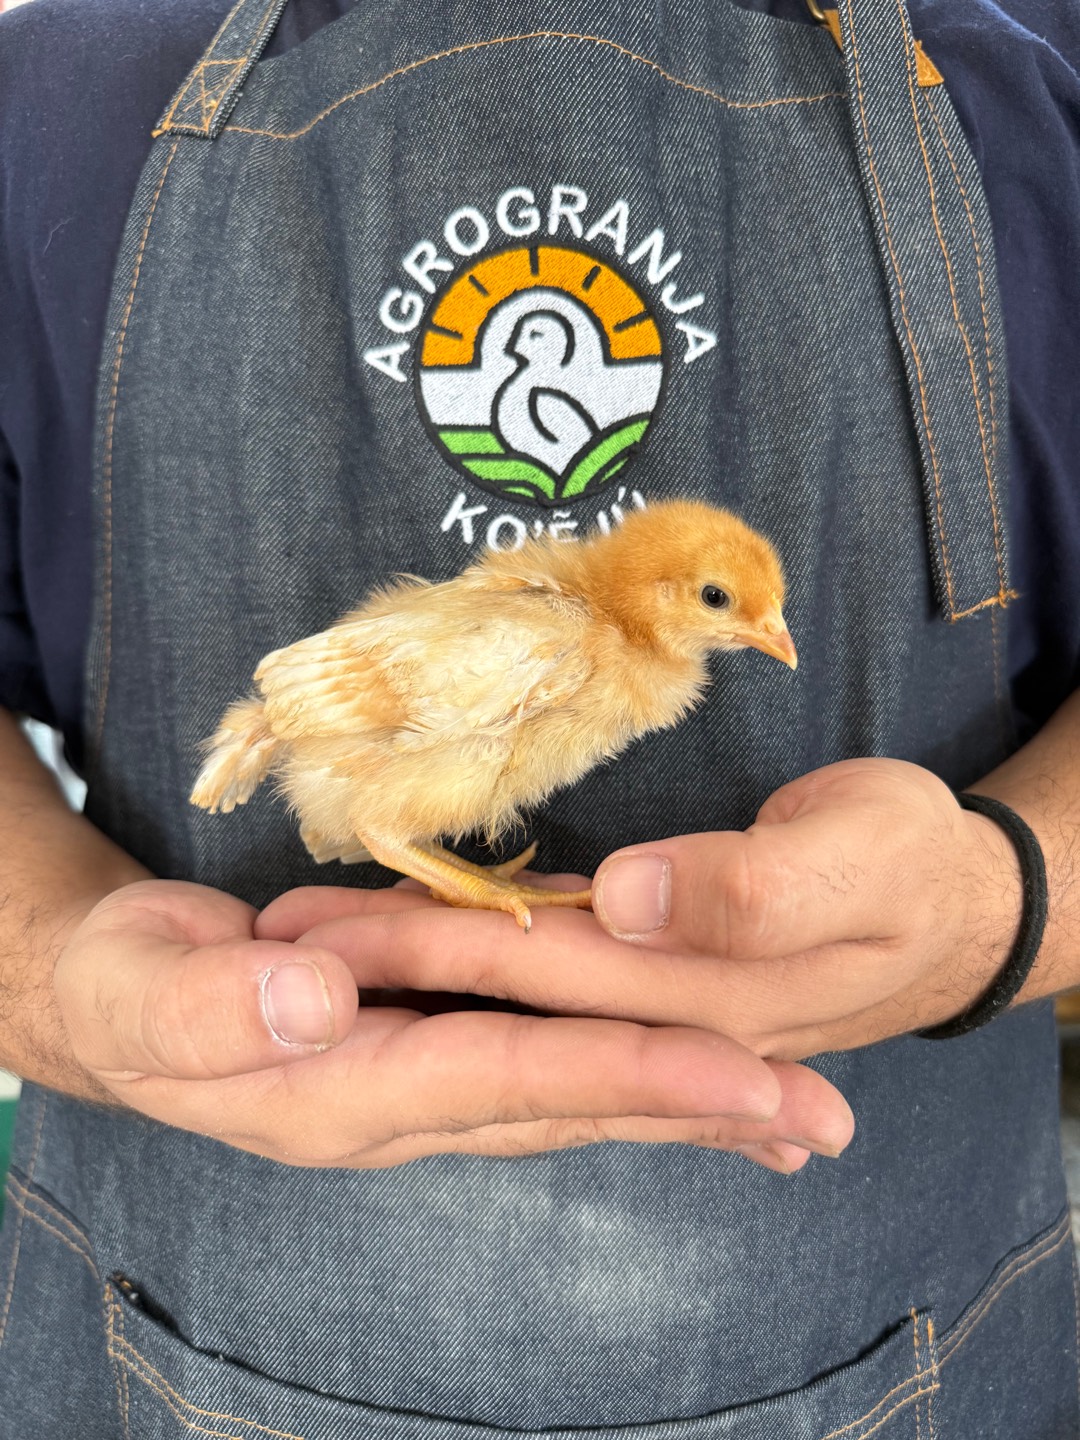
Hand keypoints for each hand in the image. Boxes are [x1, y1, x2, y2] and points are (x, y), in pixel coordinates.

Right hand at [52, 877, 850, 1169]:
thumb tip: (315, 998)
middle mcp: (407, 1107)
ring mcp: (425, 1090)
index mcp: (345, 1091)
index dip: (626, 1074)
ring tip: (793, 1115)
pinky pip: (549, 1074)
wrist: (120, 1002)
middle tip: (824, 1116)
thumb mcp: (138, 987)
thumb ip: (214, 1004)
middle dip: (697, 1109)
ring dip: (684, 1106)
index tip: (742, 1075)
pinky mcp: (433, 1058)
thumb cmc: (127, 987)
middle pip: (574, 1108)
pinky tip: (690, 1079)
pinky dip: (628, 1079)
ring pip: (575, 1101)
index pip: (511, 1079)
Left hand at [280, 760, 1019, 1131]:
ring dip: (420, 978)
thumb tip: (621, 900)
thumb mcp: (870, 860)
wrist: (972, 908)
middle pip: (496, 999)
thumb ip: (749, 891)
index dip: (422, 953)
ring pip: (515, 1002)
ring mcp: (653, 1017)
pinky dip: (489, 983)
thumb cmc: (926, 866)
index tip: (317, 939)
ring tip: (315, 947)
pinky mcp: (661, 987)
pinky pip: (555, 996)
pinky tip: (440, 975)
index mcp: (698, 995)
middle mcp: (651, 1026)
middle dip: (386, 970)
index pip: (529, 981)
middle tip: (274, 933)